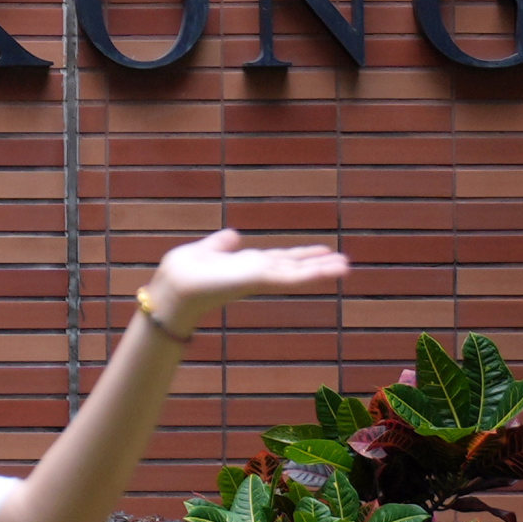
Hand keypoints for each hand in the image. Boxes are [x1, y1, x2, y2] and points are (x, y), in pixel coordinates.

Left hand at [142, 227, 351, 327]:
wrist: (176, 287)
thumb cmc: (184, 272)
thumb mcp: (206, 251)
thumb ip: (221, 245)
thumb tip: (234, 235)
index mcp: (246, 265)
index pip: (280, 259)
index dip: (301, 255)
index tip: (323, 251)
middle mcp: (256, 272)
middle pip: (294, 266)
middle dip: (317, 264)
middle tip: (345, 262)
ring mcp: (260, 278)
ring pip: (298, 273)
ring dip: (322, 270)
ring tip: (346, 266)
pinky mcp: (261, 281)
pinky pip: (292, 278)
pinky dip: (313, 275)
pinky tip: (332, 271)